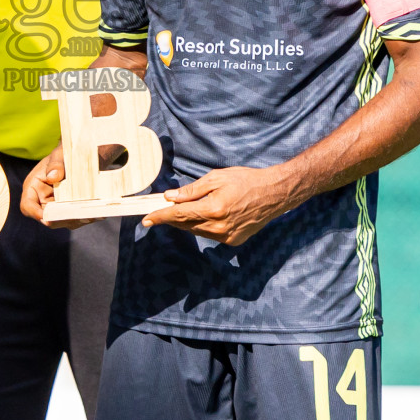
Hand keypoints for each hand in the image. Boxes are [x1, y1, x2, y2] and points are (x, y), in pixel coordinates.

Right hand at [19, 145, 92, 228]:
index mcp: (33, 187)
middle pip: (46, 218)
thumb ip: (56, 164)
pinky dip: (83, 217)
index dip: (35, 213)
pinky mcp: (68, 209)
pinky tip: (96, 213)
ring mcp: (55, 206)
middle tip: (78, 216)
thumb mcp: (60, 154)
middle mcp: (42, 200)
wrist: (79, 155)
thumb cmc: (65, 153)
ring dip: (75, 220)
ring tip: (91, 214)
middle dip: (62, 219)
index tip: (48, 218)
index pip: (27, 205)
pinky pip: (73, 219)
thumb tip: (52, 177)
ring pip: (62, 221)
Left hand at [142, 166, 296, 245]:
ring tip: (179, 210)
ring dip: (185, 222)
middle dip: (170, 218)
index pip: (178, 215)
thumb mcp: (216, 178)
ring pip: (196, 231)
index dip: (160, 217)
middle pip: (185, 225)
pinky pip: (208, 235)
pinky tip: (200, 215)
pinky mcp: (233, 241)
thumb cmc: (245, 180)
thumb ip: (192, 190)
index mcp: (213, 209)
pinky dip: (200, 226)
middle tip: (158, 211)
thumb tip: (170, 197)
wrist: (273, 194)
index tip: (146, 220)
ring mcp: (226, 237)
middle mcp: (219, 227)